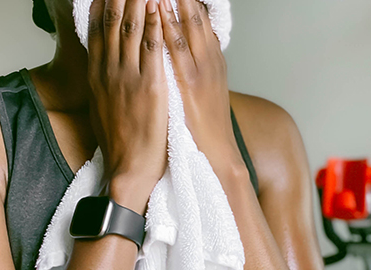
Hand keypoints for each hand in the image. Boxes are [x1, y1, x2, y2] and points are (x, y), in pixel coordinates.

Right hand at [87, 0, 168, 194]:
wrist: (129, 166)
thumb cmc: (119, 139)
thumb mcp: (101, 104)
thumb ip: (103, 80)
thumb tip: (104, 65)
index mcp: (97, 75)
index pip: (95, 30)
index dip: (101, 4)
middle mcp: (109, 71)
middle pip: (111, 22)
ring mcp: (128, 77)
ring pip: (131, 29)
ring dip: (138, 2)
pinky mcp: (150, 87)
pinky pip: (152, 49)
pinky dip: (155, 25)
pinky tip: (158, 8)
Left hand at [158, 0, 244, 175]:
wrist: (215, 154)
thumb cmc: (205, 124)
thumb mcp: (207, 89)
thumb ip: (200, 66)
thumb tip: (192, 48)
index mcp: (213, 60)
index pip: (201, 18)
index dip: (189, 0)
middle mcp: (210, 60)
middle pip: (195, 14)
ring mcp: (200, 69)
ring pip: (186, 24)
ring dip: (171, 1)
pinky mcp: (187, 83)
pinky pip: (174, 46)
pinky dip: (165, 24)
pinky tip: (156, 7)